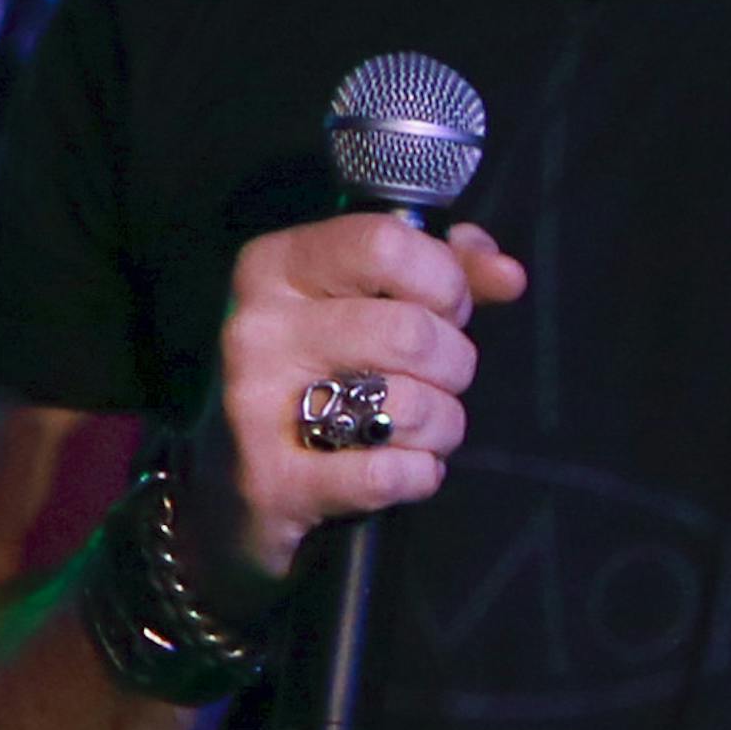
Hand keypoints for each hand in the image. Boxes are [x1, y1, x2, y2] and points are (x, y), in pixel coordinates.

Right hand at [190, 214, 526, 586]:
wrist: (223, 486)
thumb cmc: (313, 378)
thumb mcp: (363, 306)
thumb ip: (440, 274)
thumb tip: (507, 274)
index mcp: (276, 267)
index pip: (384, 243)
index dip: (443, 279)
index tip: (445, 308)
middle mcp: (257, 328)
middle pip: (409, 331)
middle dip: (454, 363)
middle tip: (440, 379)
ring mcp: (256, 406)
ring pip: (407, 405)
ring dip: (442, 425)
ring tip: (423, 429)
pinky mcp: (271, 483)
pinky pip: (387, 475)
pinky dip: (417, 475)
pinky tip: (401, 470)